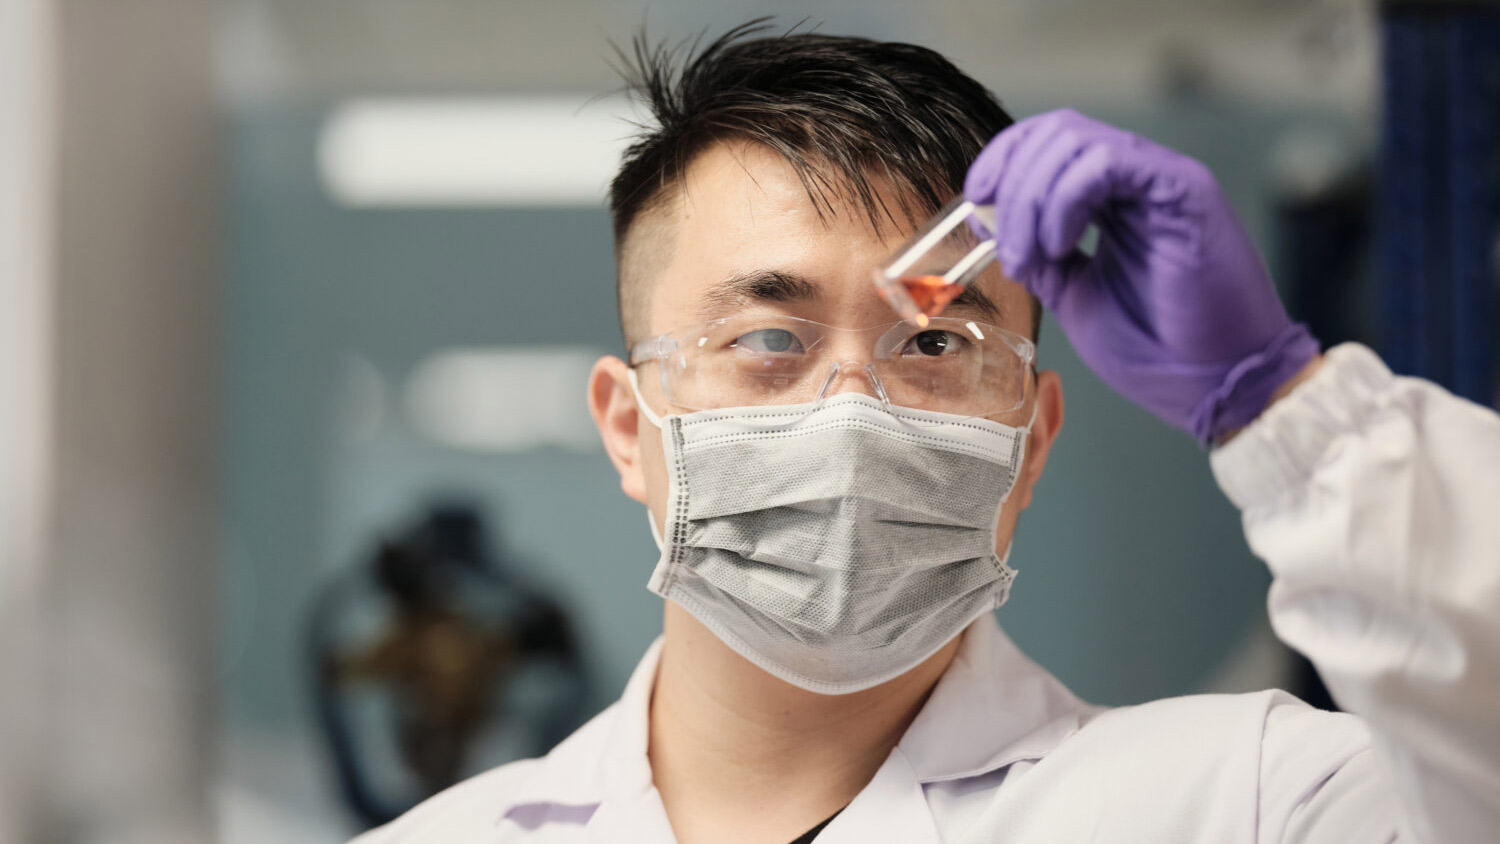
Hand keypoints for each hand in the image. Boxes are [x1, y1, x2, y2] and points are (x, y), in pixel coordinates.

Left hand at [964, 109, 1318, 444]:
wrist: (1213, 387)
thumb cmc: (1157, 350)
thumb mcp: (1074, 296)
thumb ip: (1038, 257)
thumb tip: (987, 225)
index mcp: (1113, 198)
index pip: (1048, 143)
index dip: (1002, 161)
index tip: (974, 203)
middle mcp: (1139, 179)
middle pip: (1056, 133)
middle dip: (1010, 180)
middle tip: (1002, 241)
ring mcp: (1163, 180)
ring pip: (1076, 141)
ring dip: (1032, 196)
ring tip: (1033, 255)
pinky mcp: (1186, 190)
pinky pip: (1110, 163)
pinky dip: (1067, 198)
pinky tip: (1063, 244)